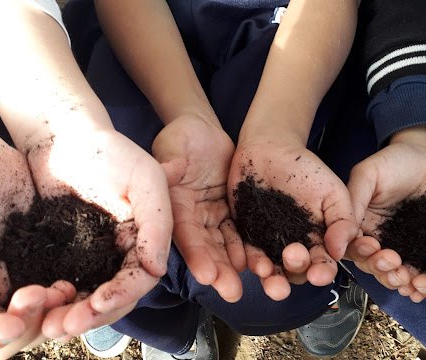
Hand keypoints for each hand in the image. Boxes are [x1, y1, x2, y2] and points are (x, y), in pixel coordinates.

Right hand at [0, 111, 74, 359]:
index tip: (13, 321)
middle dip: (29, 324)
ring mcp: (14, 277)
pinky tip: (76, 280)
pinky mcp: (40, 260)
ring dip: (53, 312)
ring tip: (64, 288)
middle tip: (43, 294)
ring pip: (39, 316)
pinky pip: (58, 288)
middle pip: (9, 334)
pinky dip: (70, 294)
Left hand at [23, 128, 173, 337]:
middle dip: (94, 315)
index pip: (141, 278)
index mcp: (146, 237)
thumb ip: (158, 221)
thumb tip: (157, 268)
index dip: (122, 295)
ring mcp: (93, 254)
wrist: (60, 135)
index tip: (98, 304)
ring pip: (88, 296)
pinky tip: (37, 307)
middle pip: (115, 296)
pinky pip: (64, 284)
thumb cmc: (108, 149)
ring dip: (72, 314)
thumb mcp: (144, 178)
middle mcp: (122, 251)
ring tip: (48, 325)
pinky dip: (54, 300)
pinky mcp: (65, 253)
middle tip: (65, 325)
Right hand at [152, 115, 243, 302]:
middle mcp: (191, 218)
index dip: (196, 255)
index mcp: (173, 206)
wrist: (202, 131)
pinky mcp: (229, 212)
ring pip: (225, 245)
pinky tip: (261, 263)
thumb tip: (163, 173)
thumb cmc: (181, 137)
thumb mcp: (173, 147)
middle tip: (232, 292)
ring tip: (251, 283)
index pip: (184, 234)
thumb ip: (169, 164)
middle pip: (206, 248)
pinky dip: (249, 248)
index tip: (206, 275)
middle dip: (219, 271)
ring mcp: (211, 217)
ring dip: (236, 265)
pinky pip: (240, 232)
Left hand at [228, 136, 357, 300]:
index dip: (322, 272)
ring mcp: (268, 244)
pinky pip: (246, 254)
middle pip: (295, 272)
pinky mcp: (245, 236)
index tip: (319, 272)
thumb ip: (343, 221)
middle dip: (295, 272)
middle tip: (293, 256)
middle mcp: (293, 248)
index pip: (322, 265)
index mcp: (317, 242)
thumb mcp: (333, 192)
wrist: (271, 149)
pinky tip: (252, 263)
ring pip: (270, 270)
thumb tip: (339, 253)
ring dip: (271, 278)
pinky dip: (249, 262)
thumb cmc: (306, 169)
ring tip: (268, 273)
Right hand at [345, 125, 425, 297]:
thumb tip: (338, 235)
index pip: (352, 248)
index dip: (360, 253)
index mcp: (359, 225)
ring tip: (409, 277)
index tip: (373, 246)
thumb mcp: (368, 174)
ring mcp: (401, 247)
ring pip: (394, 273)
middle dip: (381, 269)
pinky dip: (420, 282)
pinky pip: (420, 271)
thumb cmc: (395, 160)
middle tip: (394, 263)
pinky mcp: (424, 250)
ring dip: (398, 280)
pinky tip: (423, 286)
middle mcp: (377, 240)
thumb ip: (354, 200)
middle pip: (372, 266)